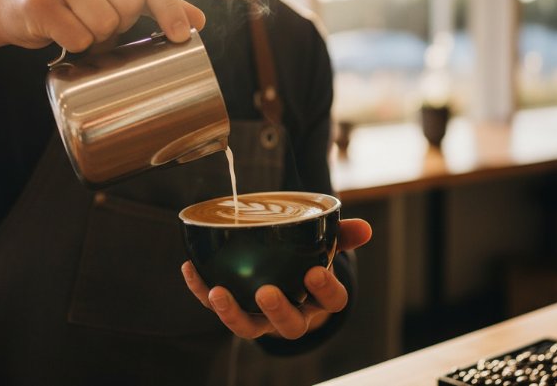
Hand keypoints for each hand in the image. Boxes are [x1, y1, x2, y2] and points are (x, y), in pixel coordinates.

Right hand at [0, 0, 205, 50]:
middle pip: (130, 2)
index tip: (182, 36)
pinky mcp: (38, 1)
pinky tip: (63, 34)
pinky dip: (77, 46)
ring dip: (98, 37)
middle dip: (122, 23)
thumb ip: (154, 2)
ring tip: (81, 26)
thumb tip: (199, 21)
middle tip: (102, 22)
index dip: (170, 8)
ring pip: (106, 22)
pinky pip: (80, 38)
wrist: (8, 3)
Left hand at [180, 218, 372, 339]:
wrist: (286, 280)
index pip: (331, 302)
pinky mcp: (234, 312)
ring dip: (231, 313)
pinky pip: (216, 306)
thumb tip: (365, 228)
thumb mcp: (324, 248)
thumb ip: (341, 236)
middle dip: (277, 311)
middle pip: (289, 325)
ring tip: (218, 292)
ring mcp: (261, 319)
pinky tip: (190, 269)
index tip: (315, 272)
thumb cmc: (307, 262)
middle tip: (266, 292)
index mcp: (318, 300)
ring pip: (248, 328)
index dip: (325, 291)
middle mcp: (292, 315)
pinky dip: (200, 290)